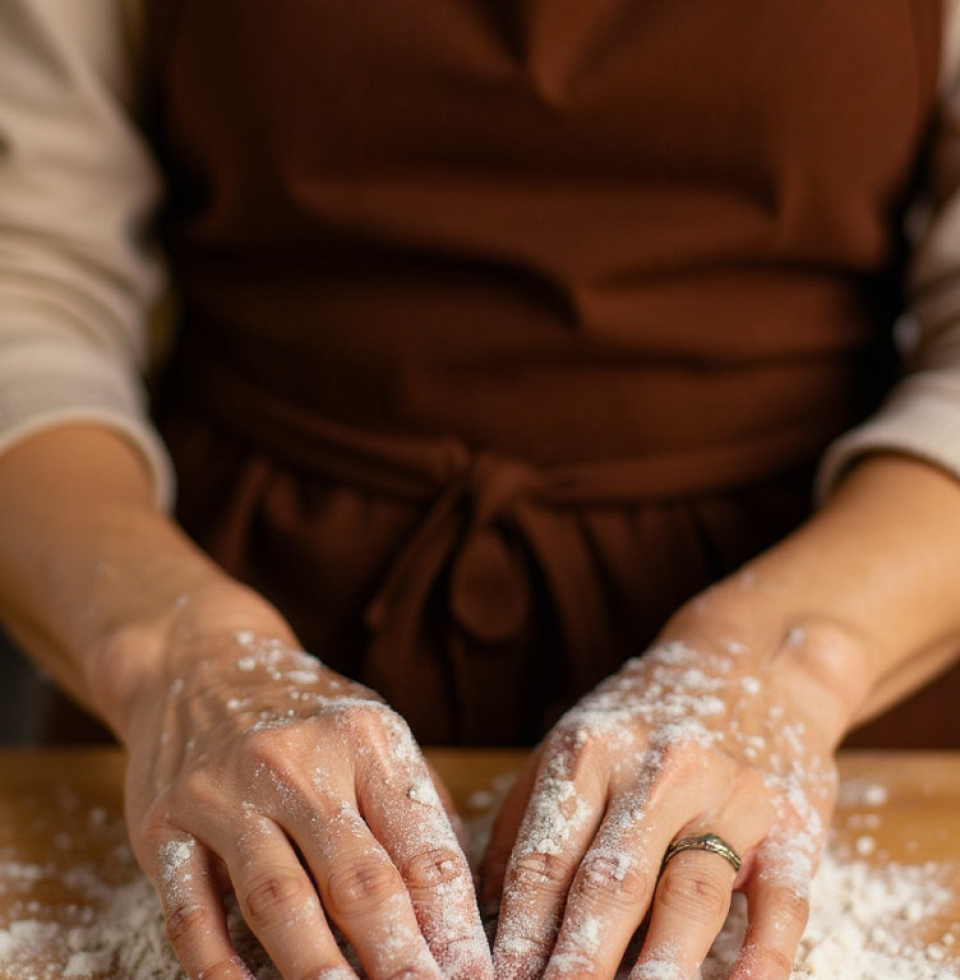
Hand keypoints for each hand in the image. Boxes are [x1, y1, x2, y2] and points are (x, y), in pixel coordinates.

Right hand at [121, 629, 492, 979]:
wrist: (197, 665)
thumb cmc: (304, 715)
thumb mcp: (371, 733)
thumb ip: (415, 807)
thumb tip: (457, 906)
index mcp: (365, 739)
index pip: (421, 846)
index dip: (453, 923)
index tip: (475, 975)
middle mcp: (296, 761)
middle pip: (358, 880)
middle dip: (399, 959)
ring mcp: (224, 793)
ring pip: (279, 901)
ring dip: (319, 973)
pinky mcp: (165, 825)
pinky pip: (192, 913)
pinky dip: (220, 971)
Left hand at [483, 594, 864, 979]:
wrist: (754, 662)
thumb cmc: (644, 720)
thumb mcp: (574, 743)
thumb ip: (526, 818)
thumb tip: (482, 908)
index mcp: (589, 752)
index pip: (544, 858)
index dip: (517, 932)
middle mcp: (656, 771)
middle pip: (609, 882)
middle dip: (575, 962)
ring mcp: (729, 797)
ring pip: (689, 893)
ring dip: (658, 967)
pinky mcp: (792, 824)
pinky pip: (781, 899)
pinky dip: (762, 957)